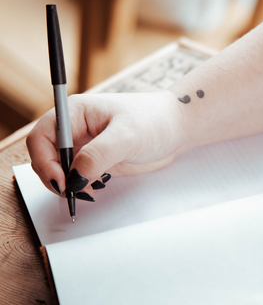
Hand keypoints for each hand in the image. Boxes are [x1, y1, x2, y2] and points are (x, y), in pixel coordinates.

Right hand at [27, 90, 187, 197]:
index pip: (42, 136)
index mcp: (75, 112)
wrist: (177, 128)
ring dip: (66, 185)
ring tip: (87, 191)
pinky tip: (94, 190)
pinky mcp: (96, 162)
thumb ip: (99, 155)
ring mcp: (85, 146)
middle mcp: (75, 129)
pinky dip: (78, 188)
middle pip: (45, 156)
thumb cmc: (155, 120)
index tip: (61, 179)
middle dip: (54, 176)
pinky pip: (76, 178)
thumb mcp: (127, 136)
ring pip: (59, 170)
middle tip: (73, 192)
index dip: (44, 159)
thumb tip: (74, 177)